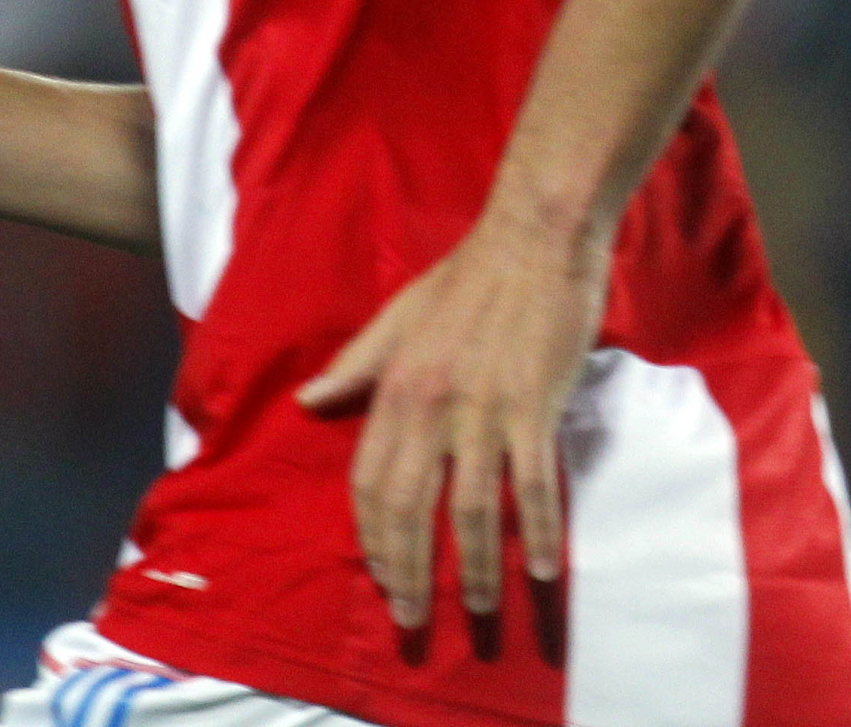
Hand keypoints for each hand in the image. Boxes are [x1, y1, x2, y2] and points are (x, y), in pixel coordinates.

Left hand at [297, 207, 609, 629]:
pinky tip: (543, 567)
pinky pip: (534, 484)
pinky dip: (539, 531)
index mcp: (397, 385)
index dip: (374, 538)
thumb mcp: (400, 313)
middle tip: (413, 618)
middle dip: (410, 572)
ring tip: (478, 608)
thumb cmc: (471, 271)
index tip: (384, 576)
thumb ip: (357, 362)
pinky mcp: (534, 404)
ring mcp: (486, 408)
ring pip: (473, 509)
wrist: (537, 232)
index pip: (371, 482)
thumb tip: (307, 400)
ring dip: (476, 568)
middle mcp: (433, 405)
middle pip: (411, 508)